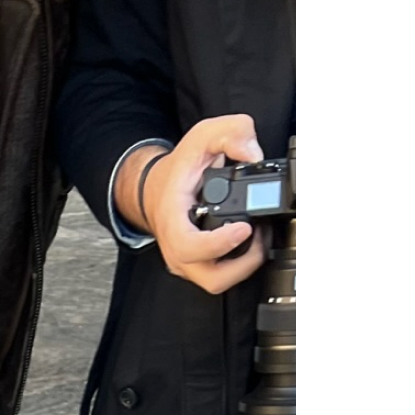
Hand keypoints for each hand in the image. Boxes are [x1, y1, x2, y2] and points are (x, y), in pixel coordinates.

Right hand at [132, 114, 269, 296]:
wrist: (155, 188)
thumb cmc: (178, 169)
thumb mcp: (202, 136)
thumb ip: (232, 132)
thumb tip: (253, 153)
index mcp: (173, 218)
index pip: (189, 246)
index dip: (220, 243)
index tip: (245, 227)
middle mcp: (176, 246)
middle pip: (210, 278)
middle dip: (244, 263)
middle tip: (259, 235)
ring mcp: (185, 259)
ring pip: (216, 281)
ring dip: (244, 266)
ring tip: (258, 239)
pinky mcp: (196, 264)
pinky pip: (219, 276)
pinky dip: (240, 264)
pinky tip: (250, 241)